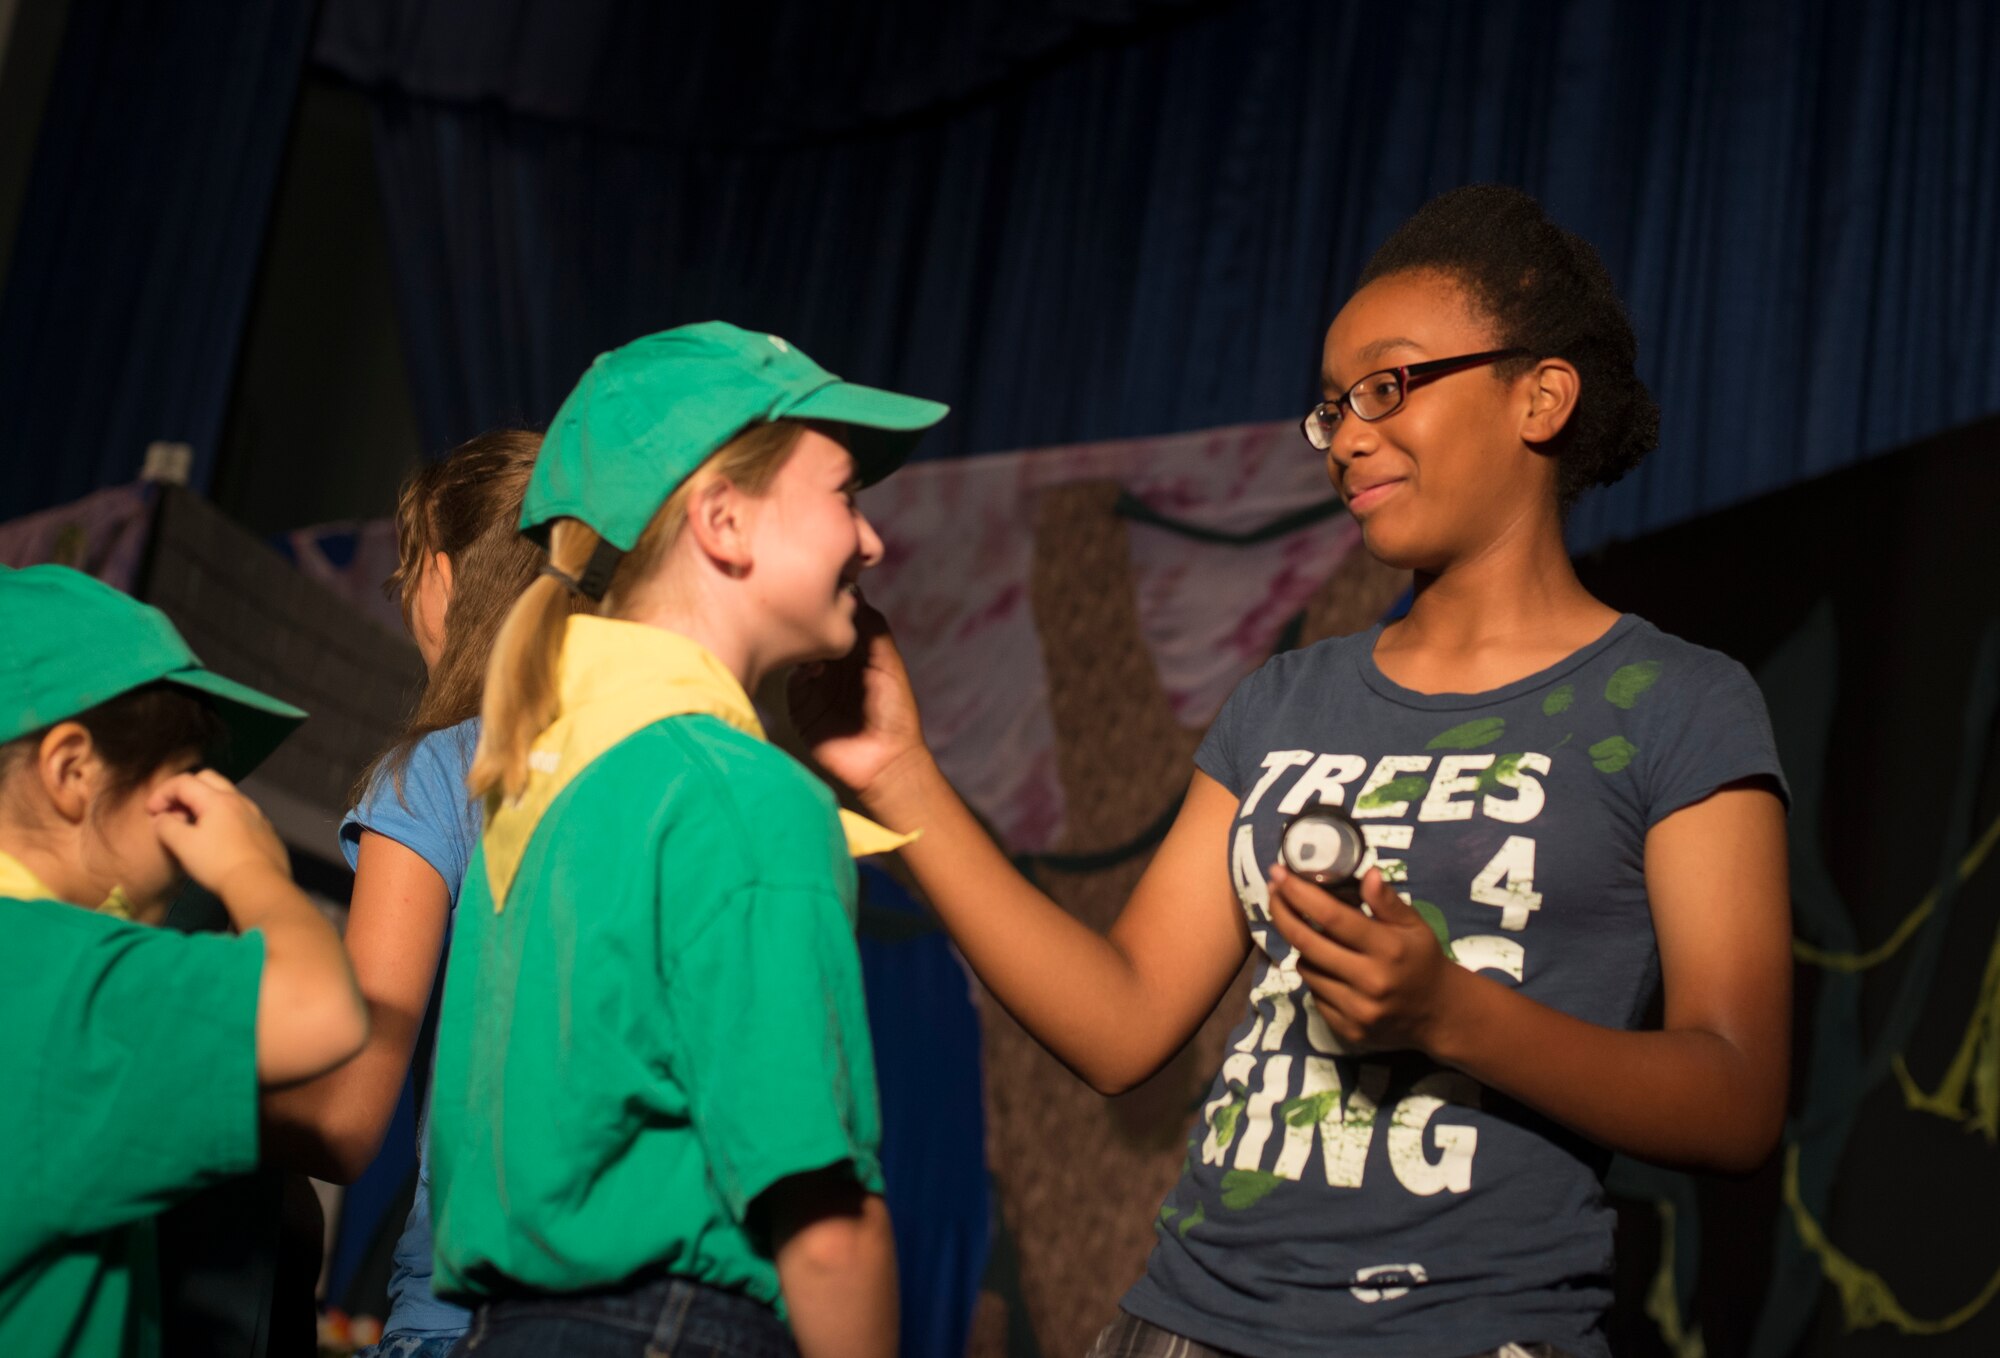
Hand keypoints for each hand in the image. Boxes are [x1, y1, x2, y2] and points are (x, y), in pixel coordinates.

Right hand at [147, 769, 291, 897]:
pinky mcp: (265, 830)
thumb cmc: (218, 863)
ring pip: (226, 796)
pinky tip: (218, 837)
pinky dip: (223, 817)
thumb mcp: (183, 845)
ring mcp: (256, 815)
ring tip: (192, 824)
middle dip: (184, 790)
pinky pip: (240, 814)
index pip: (184, 782)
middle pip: (207, 780)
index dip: (162, 793)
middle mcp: (240, 801)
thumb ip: (166, 826)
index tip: (151, 812)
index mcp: (218, 800)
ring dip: (205, 803)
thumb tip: (162, 818)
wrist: (260, 885)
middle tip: (172, 811)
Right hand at [788, 597, 929, 798]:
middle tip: (809, 604)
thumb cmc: (894, 711)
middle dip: (808, 616)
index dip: (830, 599)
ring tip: (812, 638)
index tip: (824, 582)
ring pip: (797, 650)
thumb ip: (871, 627)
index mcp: (854, 648)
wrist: (884, 762)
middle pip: (811, 629)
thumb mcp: (887, 662)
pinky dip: (799, 670)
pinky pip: (790, 678)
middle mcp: (830, 661)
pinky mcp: (799, 702)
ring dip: (802, 642)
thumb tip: (852, 591)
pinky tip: (814, 671)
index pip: (834, 615)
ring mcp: (812, 681)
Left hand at [1266, 865, 1460, 1054]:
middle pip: (1307, 943)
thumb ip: (1387, 901)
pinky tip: (1332, 970)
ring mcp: (1357, 1010)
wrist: (1438, 1015)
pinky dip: (1317, 977)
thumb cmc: (1421, 960)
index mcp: (1389, 949)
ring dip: (1305, 949)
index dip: (1300, 894)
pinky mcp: (1347, 1030)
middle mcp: (1371, 981)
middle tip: (1273, 892)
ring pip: (1307, 969)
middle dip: (1283, 913)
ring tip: (1321, 938)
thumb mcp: (1414, 926)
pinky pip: (1314, 994)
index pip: (1333, 917)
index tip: (1279, 872)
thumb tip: (1367, 873)